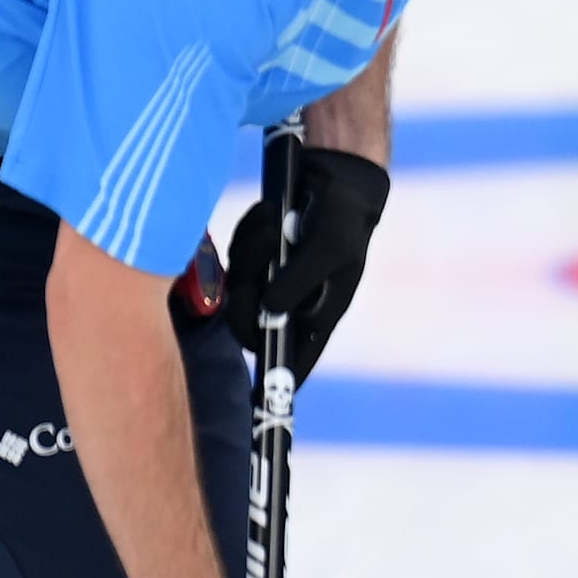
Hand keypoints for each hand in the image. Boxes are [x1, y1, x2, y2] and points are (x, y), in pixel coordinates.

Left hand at [223, 145, 389, 383]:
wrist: (332, 175)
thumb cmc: (342, 217)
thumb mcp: (328, 248)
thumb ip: (299, 281)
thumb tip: (268, 311)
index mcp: (318, 314)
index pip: (294, 358)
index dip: (276, 381)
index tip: (255, 401)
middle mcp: (291, 302)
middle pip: (250, 323)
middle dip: (248, 293)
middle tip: (261, 256)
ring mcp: (270, 278)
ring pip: (239, 283)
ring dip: (253, 250)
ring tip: (276, 222)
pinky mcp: (256, 254)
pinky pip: (236, 254)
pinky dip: (249, 232)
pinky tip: (271, 214)